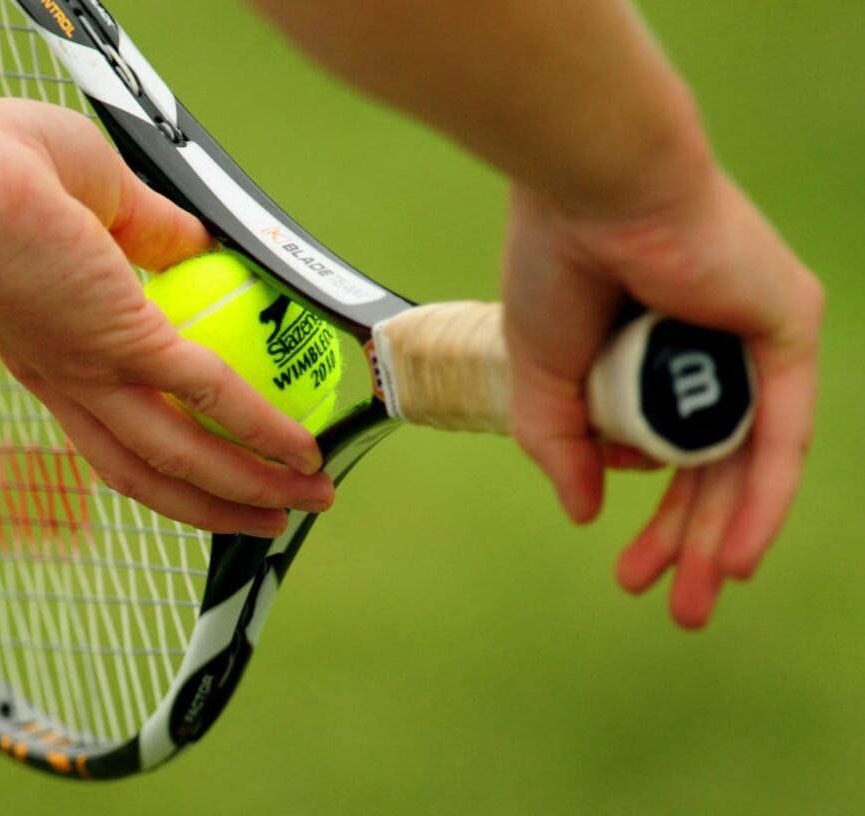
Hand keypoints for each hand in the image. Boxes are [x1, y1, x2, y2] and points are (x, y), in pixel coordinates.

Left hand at [0, 98, 333, 535]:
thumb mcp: (94, 201)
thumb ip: (150, 230)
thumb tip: (201, 245)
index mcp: (54, 354)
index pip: (117, 431)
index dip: (170, 459)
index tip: (218, 469)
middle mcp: (70, 382)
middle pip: (152, 472)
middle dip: (217, 506)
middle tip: (271, 521)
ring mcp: (95, 371)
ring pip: (181, 457)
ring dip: (246, 490)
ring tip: (301, 504)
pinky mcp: (121, 343)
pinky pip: (209, 396)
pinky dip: (261, 429)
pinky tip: (300, 448)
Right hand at [502, 167, 822, 627]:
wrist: (587, 189)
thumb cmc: (555, 264)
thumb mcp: (542, 376)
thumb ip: (561, 446)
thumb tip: (584, 510)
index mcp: (647, 354)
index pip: (663, 453)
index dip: (648, 519)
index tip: (620, 566)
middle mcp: (706, 350)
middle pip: (710, 468)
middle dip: (685, 541)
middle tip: (671, 605)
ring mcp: (749, 340)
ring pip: (747, 460)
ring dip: (722, 533)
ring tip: (695, 600)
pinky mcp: (785, 326)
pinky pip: (780, 430)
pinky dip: (761, 496)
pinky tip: (737, 555)